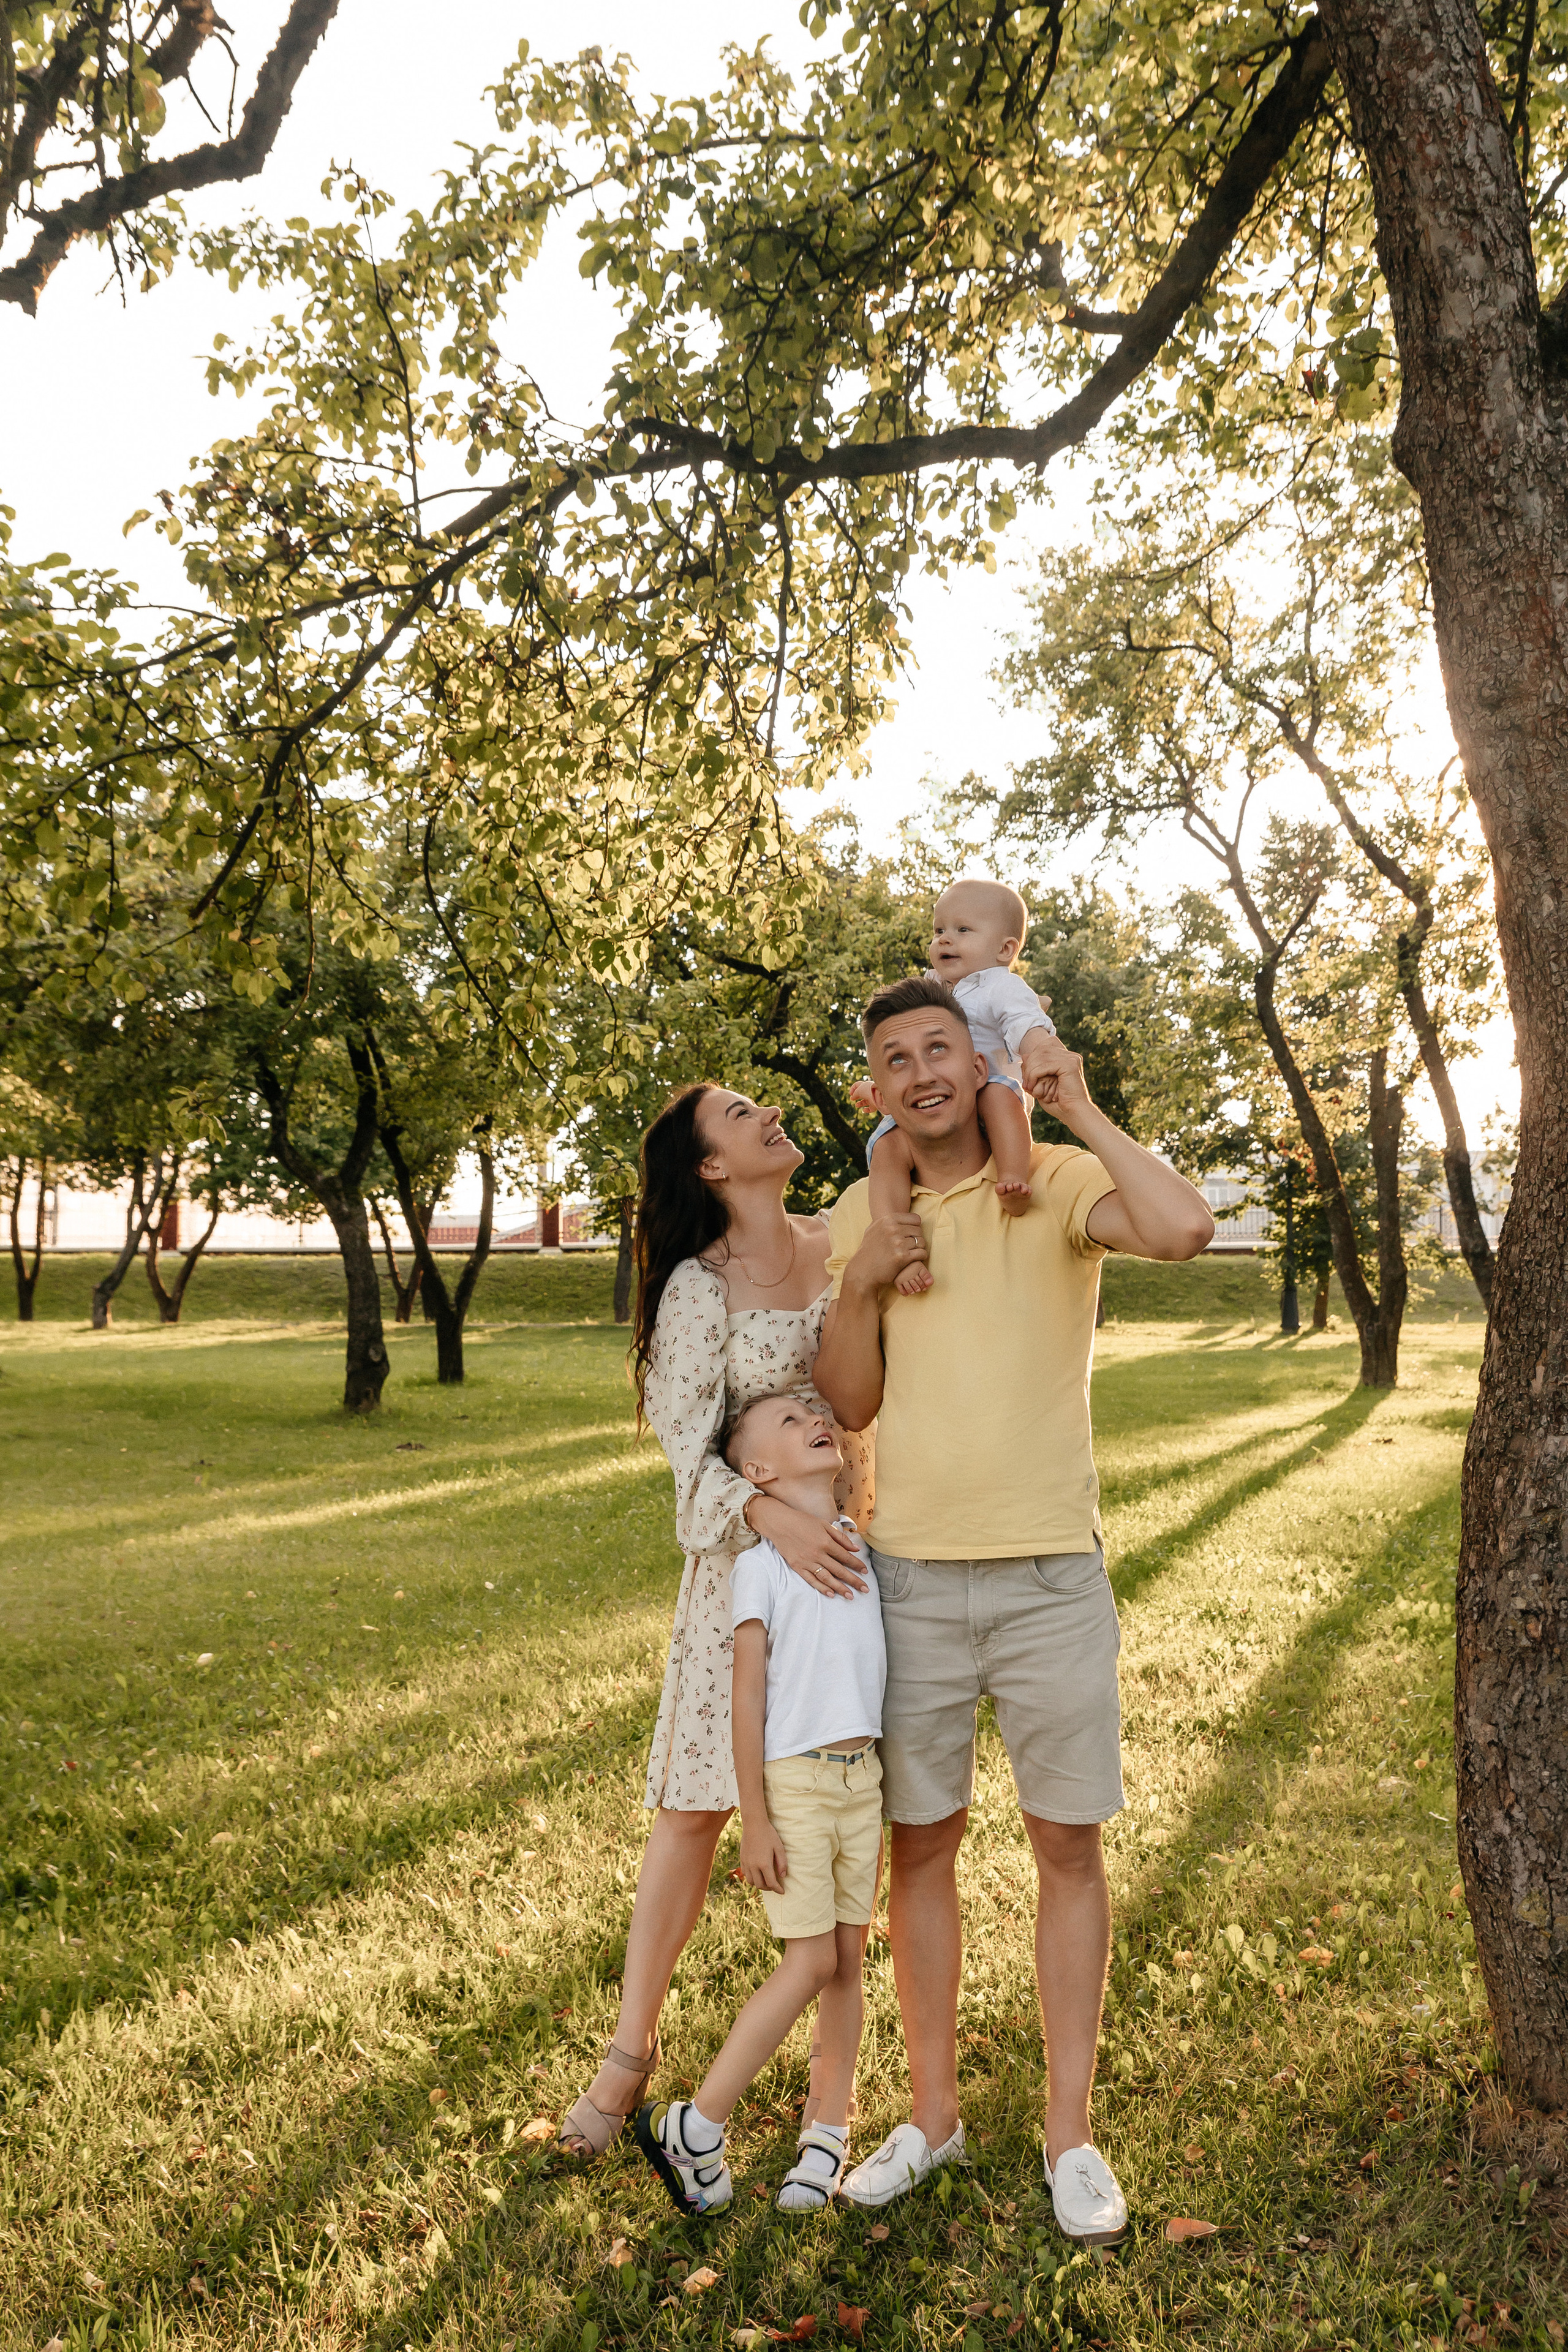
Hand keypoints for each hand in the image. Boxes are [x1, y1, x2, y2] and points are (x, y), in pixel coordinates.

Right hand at [740, 1814, 788, 1892]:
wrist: (754, 1824)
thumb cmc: (768, 1835)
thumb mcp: (779, 1847)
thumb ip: (782, 1863)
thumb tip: (782, 1876)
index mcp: (764, 1864)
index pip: (771, 1883)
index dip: (777, 1889)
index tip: (782, 1892)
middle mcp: (753, 1866)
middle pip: (760, 1885)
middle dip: (769, 1888)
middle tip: (775, 1886)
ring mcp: (746, 1863)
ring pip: (751, 1881)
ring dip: (759, 1884)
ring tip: (766, 1881)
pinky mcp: (742, 1859)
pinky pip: (746, 1874)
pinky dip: (752, 1878)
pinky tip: (757, 1874)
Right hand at [748, 1495, 868, 1594]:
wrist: (779, 1523)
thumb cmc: (802, 1521)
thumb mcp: (823, 1524)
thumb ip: (840, 1537)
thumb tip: (856, 1548)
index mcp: (825, 1542)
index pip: (845, 1557)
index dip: (857, 1565)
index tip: (865, 1571)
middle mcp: (818, 1554)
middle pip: (839, 1570)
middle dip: (853, 1580)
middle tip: (865, 1589)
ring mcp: (807, 1561)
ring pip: (827, 1578)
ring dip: (839, 1588)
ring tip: (850, 1595)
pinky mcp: (797, 1567)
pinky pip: (811, 1580)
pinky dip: (821, 1588)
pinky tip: (830, 1594)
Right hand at [844, 1211, 927, 1294]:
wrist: (863, 1271)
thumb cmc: (868, 1251)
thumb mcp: (872, 1230)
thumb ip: (884, 1222)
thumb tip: (894, 1215)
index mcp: (887, 1220)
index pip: (915, 1219)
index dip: (915, 1227)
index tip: (911, 1234)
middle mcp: (893, 1229)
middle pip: (918, 1231)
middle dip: (917, 1238)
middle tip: (912, 1246)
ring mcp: (898, 1243)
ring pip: (921, 1242)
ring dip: (920, 1248)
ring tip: (914, 1252)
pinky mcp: (903, 1257)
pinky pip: (922, 1253)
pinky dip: (922, 1256)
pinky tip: (916, 1258)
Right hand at [848, 1078, 878, 1113]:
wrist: (879, 1096)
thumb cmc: (868, 1091)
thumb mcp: (858, 1091)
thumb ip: (854, 1094)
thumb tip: (852, 1097)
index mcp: (866, 1085)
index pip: (858, 1085)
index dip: (853, 1089)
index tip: (850, 1094)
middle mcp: (870, 1091)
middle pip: (862, 1094)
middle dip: (856, 1096)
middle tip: (852, 1099)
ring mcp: (873, 1098)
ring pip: (866, 1101)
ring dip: (861, 1103)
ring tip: (857, 1105)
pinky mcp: (876, 1105)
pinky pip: (871, 1108)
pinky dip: (867, 1110)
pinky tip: (863, 1110)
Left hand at [1020, 1029, 1091, 1121]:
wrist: (1073, 1113)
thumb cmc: (1058, 1103)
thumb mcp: (1041, 1084)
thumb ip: (1033, 1069)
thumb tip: (1024, 1055)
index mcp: (1067, 1058)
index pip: (1045, 1046)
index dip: (1033, 1057)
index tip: (1028, 1075)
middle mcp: (1071, 1056)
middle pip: (1041, 1049)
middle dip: (1029, 1065)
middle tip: (1026, 1083)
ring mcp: (1072, 1059)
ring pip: (1041, 1056)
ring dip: (1030, 1071)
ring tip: (1028, 1087)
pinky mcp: (1070, 1065)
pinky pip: (1045, 1065)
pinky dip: (1034, 1075)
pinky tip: (1032, 1087)